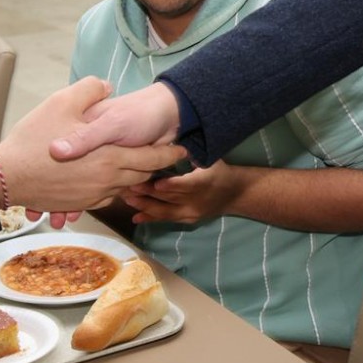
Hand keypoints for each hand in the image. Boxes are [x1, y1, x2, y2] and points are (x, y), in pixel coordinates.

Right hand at [0, 78, 186, 219]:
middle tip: (167, 160)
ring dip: (134, 180)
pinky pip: (105, 199)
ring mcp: (92, 196)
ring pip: (124, 189)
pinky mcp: (78, 204)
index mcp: (110, 157)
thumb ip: (89, 93)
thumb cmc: (34, 139)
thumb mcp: (63, 104)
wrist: (5, 177)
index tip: (183, 151)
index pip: (152, 159)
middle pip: (142, 177)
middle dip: (155, 169)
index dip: (169, 155)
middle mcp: (107, 180)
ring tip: (143, 171)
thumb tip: (105, 85)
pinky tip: (108, 182)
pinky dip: (112, 190)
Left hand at [121, 160, 248, 224]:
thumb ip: (193, 153)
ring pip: (165, 211)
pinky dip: (151, 218)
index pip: (185, 185)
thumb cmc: (220, 170)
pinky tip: (135, 217)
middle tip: (127, 185)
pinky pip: (167, 219)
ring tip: (126, 199)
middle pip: (169, 197)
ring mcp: (191, 212)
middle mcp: (196, 200)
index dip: (169, 185)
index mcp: (203, 182)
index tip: (153, 181)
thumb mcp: (211, 158)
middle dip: (147, 192)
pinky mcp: (187, 219)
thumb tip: (172, 142)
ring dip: (145, 205)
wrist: (236, 193)